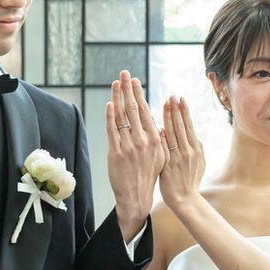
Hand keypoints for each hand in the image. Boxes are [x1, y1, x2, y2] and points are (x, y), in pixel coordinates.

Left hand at [106, 71, 166, 241]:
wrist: (137, 196)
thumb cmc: (149, 174)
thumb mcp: (160, 154)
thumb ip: (158, 136)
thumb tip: (157, 119)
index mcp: (155, 139)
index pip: (145, 110)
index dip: (138, 94)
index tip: (135, 81)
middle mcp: (142, 140)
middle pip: (133, 109)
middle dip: (128, 89)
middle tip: (124, 74)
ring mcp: (128, 146)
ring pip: (121, 117)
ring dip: (117, 97)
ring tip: (115, 83)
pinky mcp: (115, 153)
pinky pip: (112, 131)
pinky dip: (110, 116)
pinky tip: (109, 104)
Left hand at [158, 97, 205, 212]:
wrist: (185, 199)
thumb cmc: (189, 180)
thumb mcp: (197, 161)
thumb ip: (192, 146)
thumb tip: (189, 132)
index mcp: (196, 148)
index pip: (188, 125)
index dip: (183, 111)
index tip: (179, 98)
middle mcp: (188, 151)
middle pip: (180, 126)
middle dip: (176, 109)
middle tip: (171, 95)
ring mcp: (178, 157)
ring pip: (172, 133)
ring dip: (168, 117)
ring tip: (164, 104)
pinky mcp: (168, 165)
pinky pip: (163, 146)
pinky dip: (159, 134)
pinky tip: (155, 124)